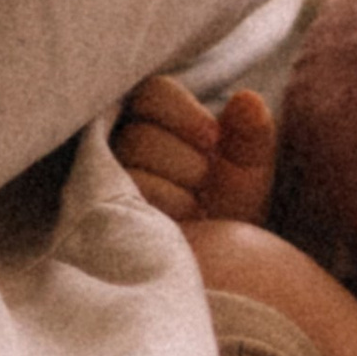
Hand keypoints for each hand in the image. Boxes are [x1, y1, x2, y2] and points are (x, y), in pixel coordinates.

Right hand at [110, 73, 277, 225]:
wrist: (216, 262)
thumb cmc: (227, 209)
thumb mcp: (248, 169)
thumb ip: (251, 133)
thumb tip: (247, 98)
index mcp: (156, 122)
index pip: (153, 93)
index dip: (182, 112)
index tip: (214, 140)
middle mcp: (123, 145)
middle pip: (141, 133)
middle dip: (186, 160)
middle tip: (205, 185)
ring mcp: (109, 178)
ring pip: (132, 159)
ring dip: (179, 185)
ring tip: (195, 208)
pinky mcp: (104, 210)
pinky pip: (129, 192)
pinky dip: (167, 205)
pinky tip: (180, 222)